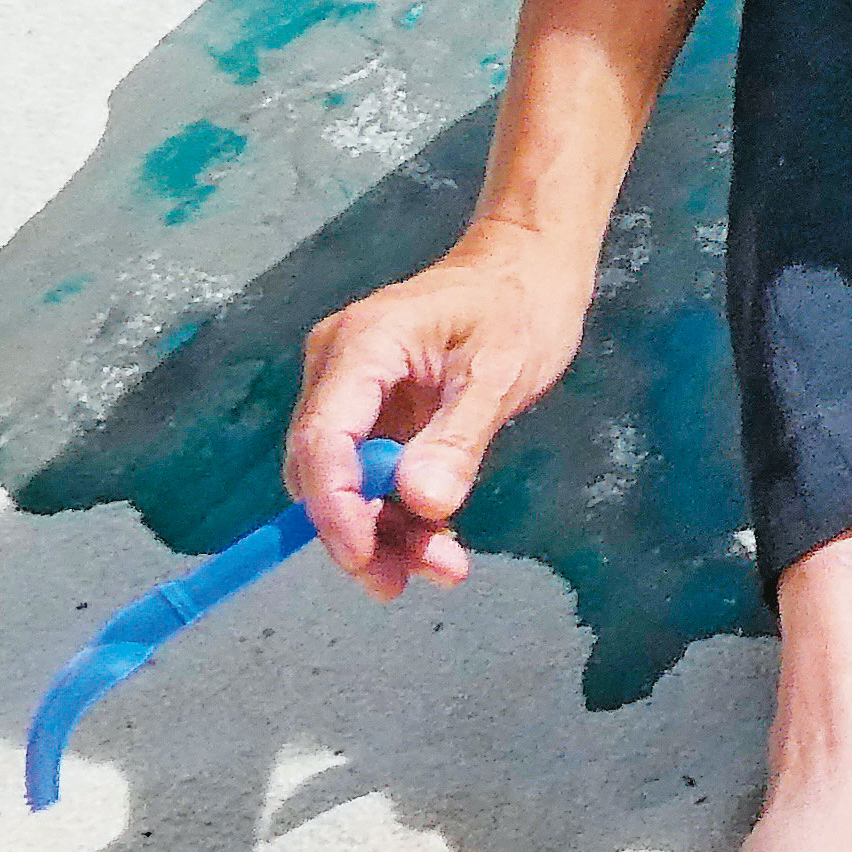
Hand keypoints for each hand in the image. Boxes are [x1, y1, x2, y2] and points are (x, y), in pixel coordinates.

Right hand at [288, 228, 585, 596]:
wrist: (528, 269)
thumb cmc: (520, 306)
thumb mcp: (501, 373)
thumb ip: (459, 438)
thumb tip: (421, 501)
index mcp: (362, 346)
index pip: (322, 441)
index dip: (335, 509)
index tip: (364, 560)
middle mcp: (340, 369)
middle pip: (323, 470)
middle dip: (359, 531)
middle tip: (403, 582)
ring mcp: (353, 391)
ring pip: (346, 481)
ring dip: (384, 532)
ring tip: (442, 569)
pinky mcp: (374, 411)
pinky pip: (372, 473)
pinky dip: (400, 511)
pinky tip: (438, 543)